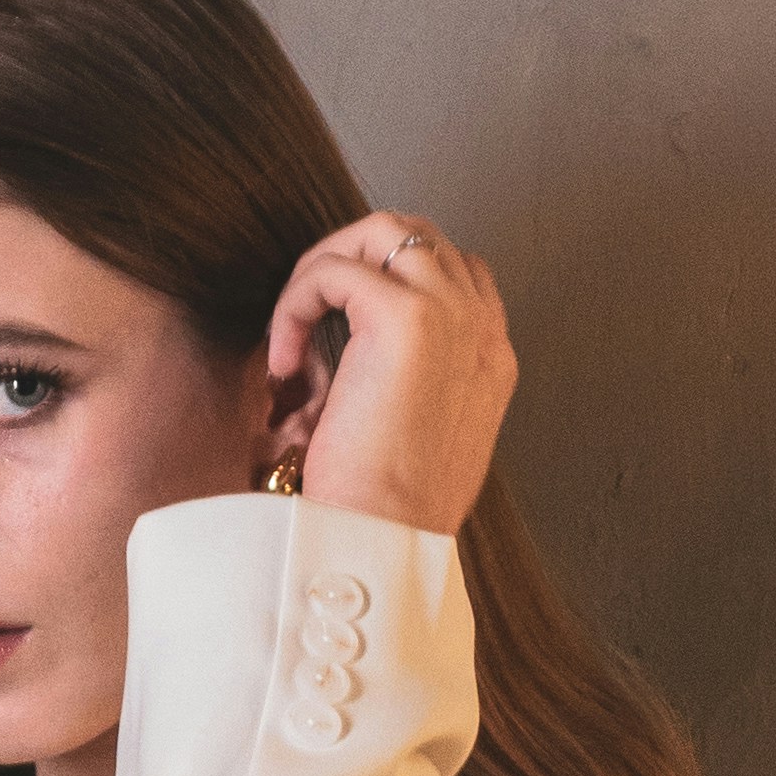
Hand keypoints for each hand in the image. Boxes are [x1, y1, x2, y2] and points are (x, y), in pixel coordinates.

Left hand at [263, 211, 514, 533]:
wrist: (386, 542)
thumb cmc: (391, 512)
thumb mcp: (418, 438)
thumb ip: (413, 382)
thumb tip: (354, 357)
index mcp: (490, 357)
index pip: (455, 268)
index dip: (389, 276)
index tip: (339, 322)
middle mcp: (480, 327)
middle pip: (417, 235)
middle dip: (351, 257)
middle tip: (306, 315)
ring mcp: (451, 315)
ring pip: (382, 232)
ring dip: (324, 267)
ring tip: (294, 329)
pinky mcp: (407, 318)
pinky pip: (334, 271)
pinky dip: (296, 303)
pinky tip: (285, 362)